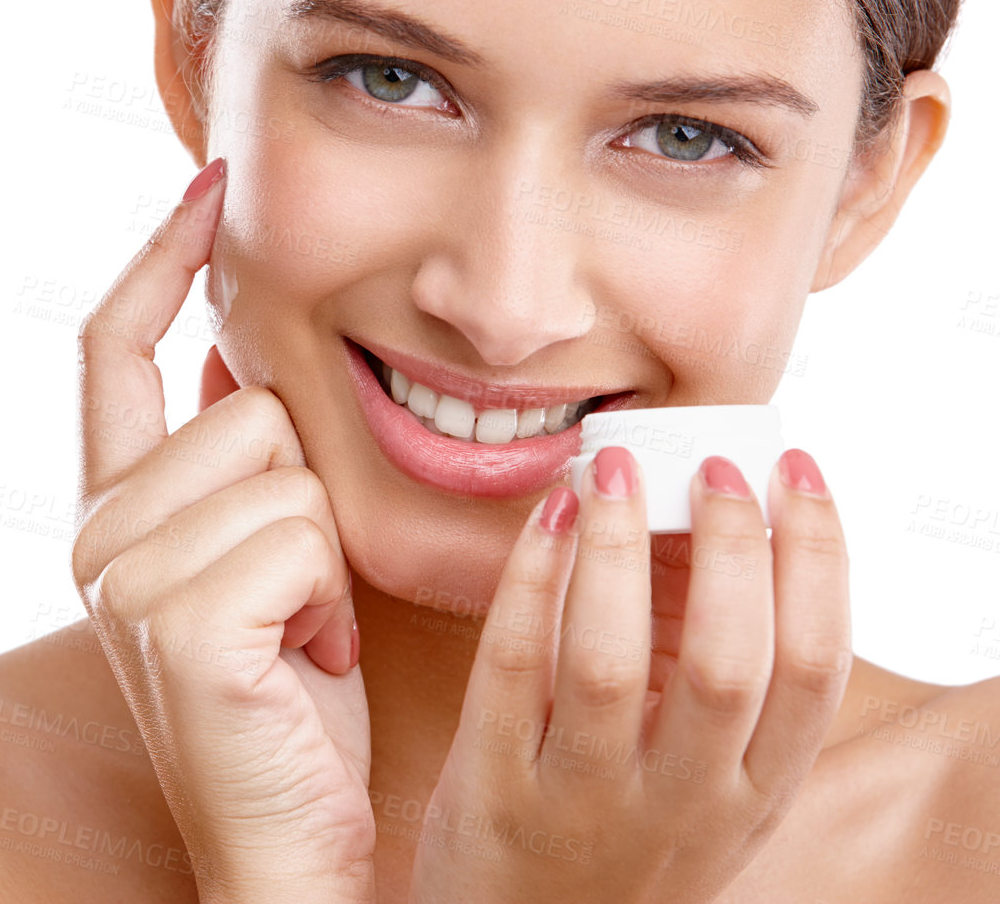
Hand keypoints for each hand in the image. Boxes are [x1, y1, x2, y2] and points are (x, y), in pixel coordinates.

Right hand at [71, 158, 375, 903]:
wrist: (285, 841)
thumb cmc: (290, 704)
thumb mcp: (261, 559)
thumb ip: (231, 461)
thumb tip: (236, 347)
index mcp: (107, 508)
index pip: (108, 347)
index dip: (157, 258)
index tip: (211, 184)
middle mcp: (93, 533)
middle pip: (242, 402)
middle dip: (302, 492)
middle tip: (295, 598)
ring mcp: (121, 576)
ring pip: (283, 465)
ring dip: (323, 554)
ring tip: (301, 635)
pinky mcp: (174, 620)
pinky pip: (300, 531)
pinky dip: (330, 598)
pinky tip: (306, 661)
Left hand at [410, 447, 851, 902]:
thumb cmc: (613, 848)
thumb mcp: (699, 791)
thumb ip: (719, 691)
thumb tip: (711, 528)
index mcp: (750, 798)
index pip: (816, 669)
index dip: (818, 561)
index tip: (798, 476)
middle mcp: (681, 805)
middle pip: (734, 663)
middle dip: (732, 547)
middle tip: (713, 462)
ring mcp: (584, 801)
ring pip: (612, 663)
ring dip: (619, 551)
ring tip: (613, 472)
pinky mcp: (493, 791)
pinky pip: (510, 670)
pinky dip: (530, 583)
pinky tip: (543, 520)